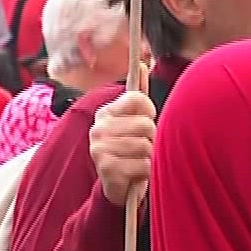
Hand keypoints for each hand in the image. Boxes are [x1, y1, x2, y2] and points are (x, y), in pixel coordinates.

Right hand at [89, 86, 155, 207]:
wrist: (118, 186)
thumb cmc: (131, 149)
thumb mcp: (134, 121)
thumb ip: (138, 95)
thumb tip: (142, 64)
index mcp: (106, 112)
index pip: (137, 99)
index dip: (149, 112)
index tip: (146, 121)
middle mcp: (98, 127)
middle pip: (145, 124)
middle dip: (152, 138)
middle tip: (143, 146)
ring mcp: (99, 148)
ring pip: (146, 145)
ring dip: (150, 156)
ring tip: (139, 160)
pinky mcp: (106, 168)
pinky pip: (143, 164)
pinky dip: (146, 171)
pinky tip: (136, 173)